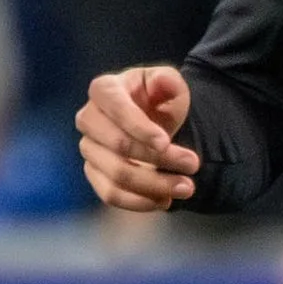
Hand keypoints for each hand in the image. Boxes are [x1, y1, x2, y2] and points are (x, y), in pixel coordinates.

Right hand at [76, 65, 199, 211]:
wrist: (152, 121)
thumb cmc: (157, 99)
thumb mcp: (169, 84)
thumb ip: (168, 81)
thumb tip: (163, 82)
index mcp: (104, 90)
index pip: (116, 108)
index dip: (140, 128)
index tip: (166, 142)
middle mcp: (89, 119)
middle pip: (118, 146)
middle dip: (158, 159)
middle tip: (193, 164)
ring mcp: (89, 148)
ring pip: (117, 175)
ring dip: (155, 185)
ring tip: (186, 187)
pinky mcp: (94, 174)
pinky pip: (111, 195)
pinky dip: (139, 202)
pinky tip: (165, 200)